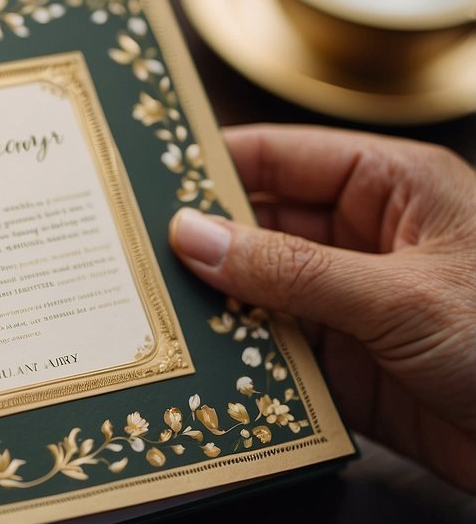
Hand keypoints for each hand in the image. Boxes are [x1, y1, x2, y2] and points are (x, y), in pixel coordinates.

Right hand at [170, 124, 475, 493]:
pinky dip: (236, 360)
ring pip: (257, 293)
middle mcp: (363, 239)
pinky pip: (273, 352)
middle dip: (199, 245)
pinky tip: (192, 364)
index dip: (209, 165)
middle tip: (124, 256)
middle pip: (257, 228)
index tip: (139, 181)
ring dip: (212, 307)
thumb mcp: (398, 295)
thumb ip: (288, 268)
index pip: (277, 157)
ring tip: (143, 311)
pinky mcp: (346, 366)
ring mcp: (351, 303)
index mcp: (388, 186)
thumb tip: (193, 235)